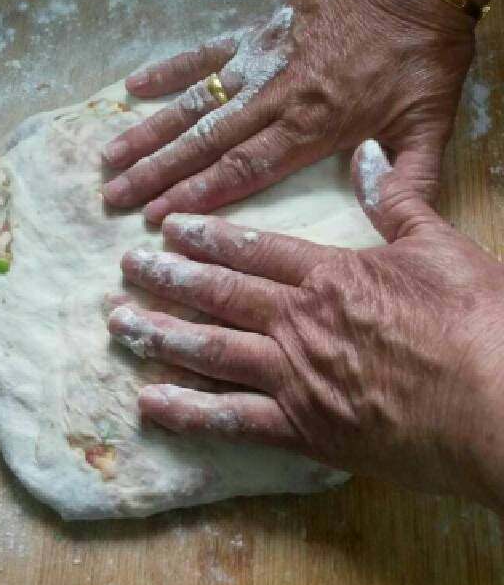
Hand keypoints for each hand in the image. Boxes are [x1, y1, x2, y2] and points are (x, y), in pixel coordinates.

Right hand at [103, 0, 474, 222]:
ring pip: (194, 102)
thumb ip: (411, 178)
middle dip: (156, 172)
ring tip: (110, 155)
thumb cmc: (422, 58)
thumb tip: (396, 220)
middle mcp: (275, 97)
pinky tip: (132, 88)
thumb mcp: (430, 124)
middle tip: (112, 196)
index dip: (197, 195)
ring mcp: (260, 62)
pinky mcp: (258, 33)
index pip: (243, 170)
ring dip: (150, 131)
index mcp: (313, 126)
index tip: (156, 217)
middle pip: (205, 142)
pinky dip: (169, 68)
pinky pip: (205, 53)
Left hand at [108, 142, 503, 512]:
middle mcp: (299, 321)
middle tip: (125, 269)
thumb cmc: (480, 323)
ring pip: (210, 351)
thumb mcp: (441, 247)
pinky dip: (187, 411)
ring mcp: (296, 377)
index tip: (168, 229)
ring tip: (119, 323)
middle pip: (219, 294)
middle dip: (167, 278)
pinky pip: (231, 420)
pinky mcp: (304, 430)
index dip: (206, 236)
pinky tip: (149, 401)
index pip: (254, 248)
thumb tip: (368, 154)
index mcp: (331, 274)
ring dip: (160, 334)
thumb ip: (396, 200)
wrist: (498, 405)